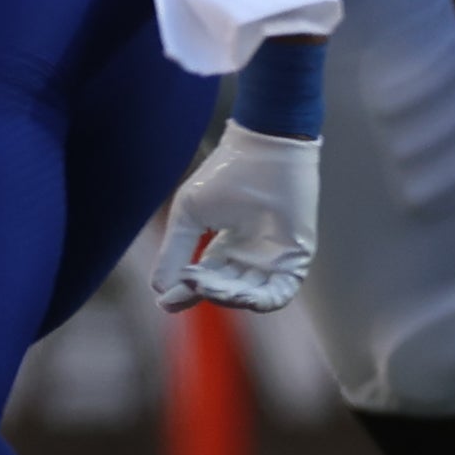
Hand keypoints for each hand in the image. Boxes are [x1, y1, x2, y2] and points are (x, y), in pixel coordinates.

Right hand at [153, 122, 318, 312]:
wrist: (265, 152)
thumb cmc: (226, 177)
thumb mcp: (189, 217)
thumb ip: (174, 251)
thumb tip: (159, 289)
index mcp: (226, 246)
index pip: (205, 280)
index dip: (185, 293)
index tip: (165, 302)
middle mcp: (250, 256)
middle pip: (226, 291)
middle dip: (206, 294)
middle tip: (190, 287)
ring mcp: (274, 259)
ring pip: (252, 297)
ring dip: (229, 299)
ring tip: (210, 289)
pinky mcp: (296, 258)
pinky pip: (280, 292)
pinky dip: (259, 301)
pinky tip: (236, 294)